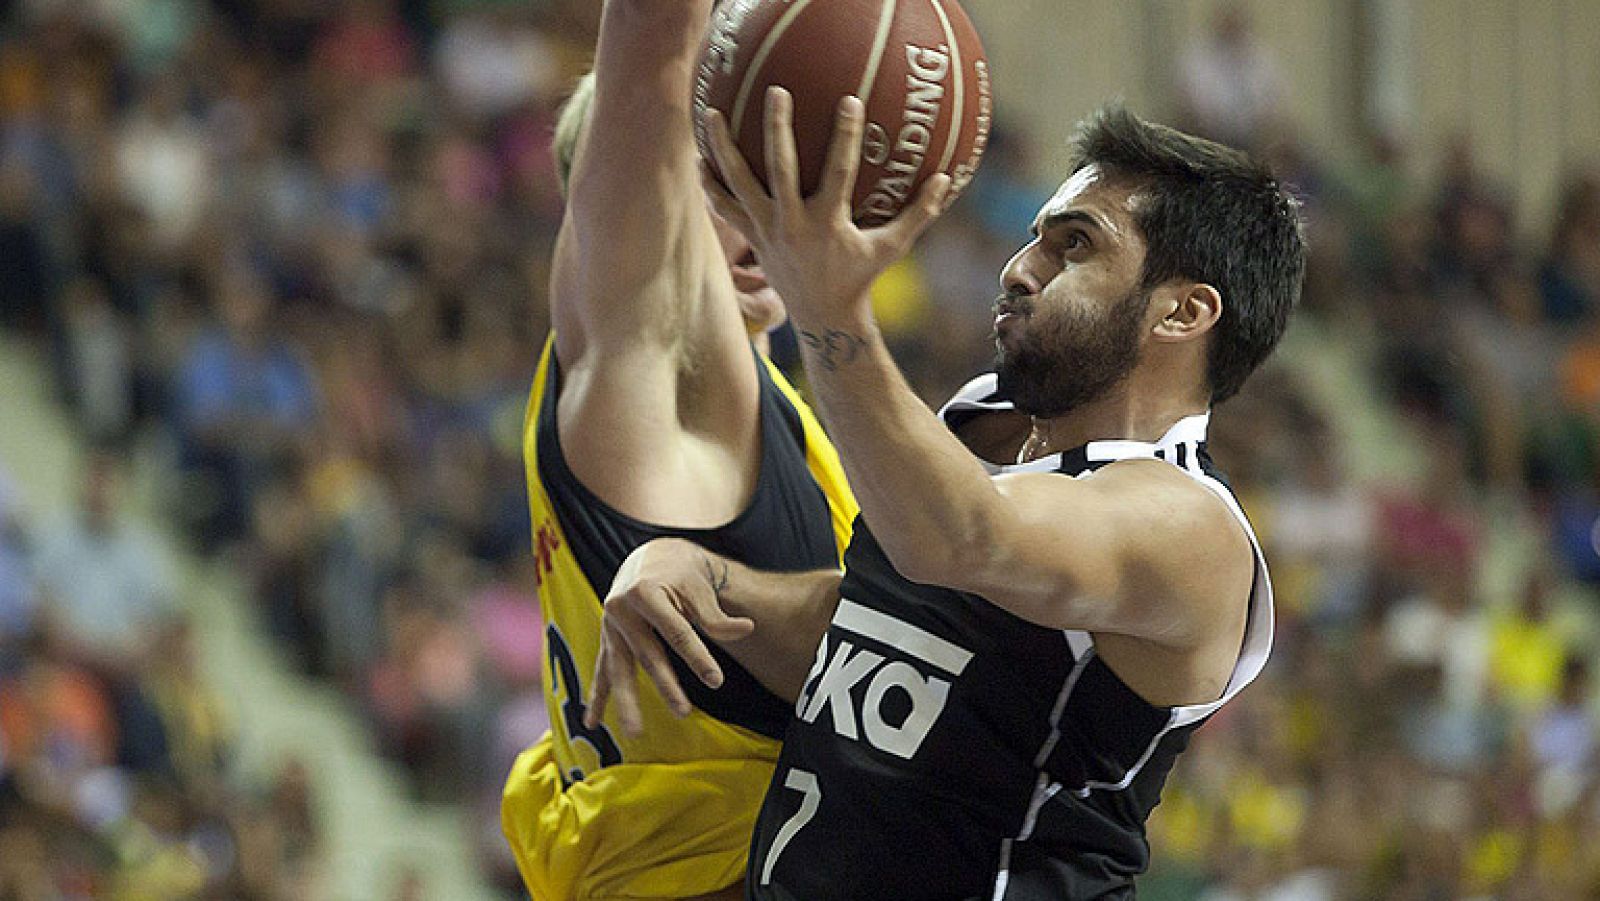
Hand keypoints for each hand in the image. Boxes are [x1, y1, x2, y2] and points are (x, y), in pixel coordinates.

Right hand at [585, 538, 755, 735]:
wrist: (648, 558)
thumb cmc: (678, 573)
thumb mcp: (698, 589)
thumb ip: (716, 616)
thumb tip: (747, 629)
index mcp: (644, 592)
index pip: (676, 632)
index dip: (697, 657)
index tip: (716, 680)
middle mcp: (620, 609)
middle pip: (647, 654)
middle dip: (665, 685)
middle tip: (683, 712)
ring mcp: (610, 627)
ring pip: (618, 669)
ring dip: (626, 702)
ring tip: (634, 733)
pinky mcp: (606, 640)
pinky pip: (601, 671)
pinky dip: (597, 697)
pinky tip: (591, 723)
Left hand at [701, 87, 950, 326]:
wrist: (822, 317)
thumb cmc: (860, 277)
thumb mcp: (892, 247)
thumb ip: (919, 213)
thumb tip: (946, 178)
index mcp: (829, 223)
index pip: (838, 172)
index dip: (845, 137)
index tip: (849, 101)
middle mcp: (793, 224)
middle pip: (780, 169)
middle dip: (777, 129)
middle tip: (776, 92)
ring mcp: (767, 231)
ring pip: (739, 184)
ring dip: (723, 149)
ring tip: (712, 114)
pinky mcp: (752, 237)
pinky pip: (725, 206)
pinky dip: (710, 184)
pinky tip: (699, 157)